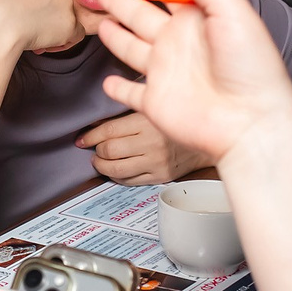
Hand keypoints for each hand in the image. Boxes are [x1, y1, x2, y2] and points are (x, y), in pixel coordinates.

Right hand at [0, 0, 82, 53]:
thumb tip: (24, 8)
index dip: (37, 4)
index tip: (25, 15)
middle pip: (58, 0)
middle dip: (48, 16)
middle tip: (31, 29)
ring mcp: (65, 0)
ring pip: (68, 17)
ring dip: (55, 29)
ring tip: (35, 39)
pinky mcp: (71, 21)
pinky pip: (77, 34)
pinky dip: (65, 42)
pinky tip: (47, 45)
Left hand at [77, 112, 206, 184]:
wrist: (209, 136)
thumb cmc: (177, 119)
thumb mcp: (153, 109)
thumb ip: (128, 113)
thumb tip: (98, 124)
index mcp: (147, 121)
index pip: (108, 131)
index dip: (90, 136)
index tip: (82, 139)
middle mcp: (150, 143)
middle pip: (109, 151)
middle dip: (96, 151)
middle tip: (94, 149)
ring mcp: (155, 162)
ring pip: (116, 169)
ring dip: (102, 166)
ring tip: (100, 161)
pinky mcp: (159, 176)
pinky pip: (130, 181)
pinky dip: (117, 176)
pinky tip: (114, 170)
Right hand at [95, 0, 291, 168]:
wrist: (250, 121)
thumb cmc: (250, 65)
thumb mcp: (229, 8)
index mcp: (198, 18)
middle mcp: (179, 43)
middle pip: (143, 14)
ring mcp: (165, 72)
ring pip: (131, 48)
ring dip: (116, 35)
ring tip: (99, 19)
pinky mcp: (154, 101)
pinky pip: (130, 93)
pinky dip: (118, 88)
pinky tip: (109, 81)